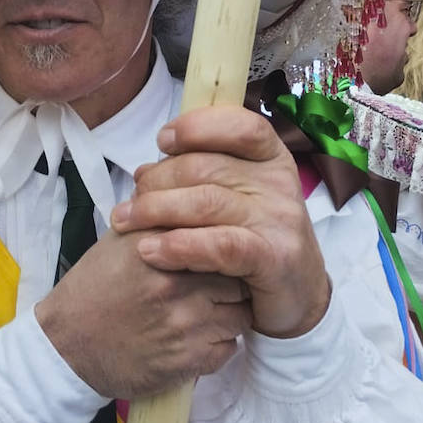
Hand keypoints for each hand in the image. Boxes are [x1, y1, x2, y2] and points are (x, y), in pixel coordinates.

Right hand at [35, 228, 251, 398]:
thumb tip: (196, 195)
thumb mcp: (119, 239)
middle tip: (216, 286)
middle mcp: (175, 284)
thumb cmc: (95, 288)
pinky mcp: (187, 361)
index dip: (227, 247)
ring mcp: (184, 325)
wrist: (66, 346)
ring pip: (240, 315)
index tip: (221, 255)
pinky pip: (229, 348)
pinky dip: (219, 344)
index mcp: (160, 248)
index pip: (224, 239)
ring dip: (228, 314)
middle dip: (233, 282)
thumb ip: (159, 216)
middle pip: (239, 277)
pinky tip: (198, 338)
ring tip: (207, 313)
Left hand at [111, 105, 331, 339]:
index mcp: (269, 159)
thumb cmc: (254, 241)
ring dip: (157, 210)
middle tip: (128, 203)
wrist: (297, 297)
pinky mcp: (274, 257)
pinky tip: (152, 251)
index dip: (197, 127)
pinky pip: (220, 244)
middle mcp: (279, 183)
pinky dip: (180, 245)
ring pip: (207, 202)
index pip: (239, 125)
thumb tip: (143, 172)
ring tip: (126, 223)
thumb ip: (196, 181)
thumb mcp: (232, 200)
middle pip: (207, 166)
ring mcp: (280, 219)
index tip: (163, 141)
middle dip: (158, 181)